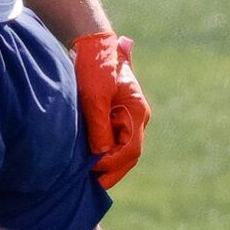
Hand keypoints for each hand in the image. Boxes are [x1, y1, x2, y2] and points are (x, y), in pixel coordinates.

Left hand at [71, 31, 150, 187]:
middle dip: (113, 170)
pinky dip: (106, 150)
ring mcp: (130, 114)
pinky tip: (91, 158)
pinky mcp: (119, 112)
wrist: (93, 44)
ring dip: (109, 162)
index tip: (93, 172)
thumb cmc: (94, 68)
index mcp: (136, 112)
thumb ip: (100, 127)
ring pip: (123, 147)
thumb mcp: (94, 98)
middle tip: (94, 185)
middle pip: (130, 153)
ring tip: (91, 176)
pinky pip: (116, 138)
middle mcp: (138, 116)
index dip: (113, 165)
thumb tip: (102, 155)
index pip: (130, 151)